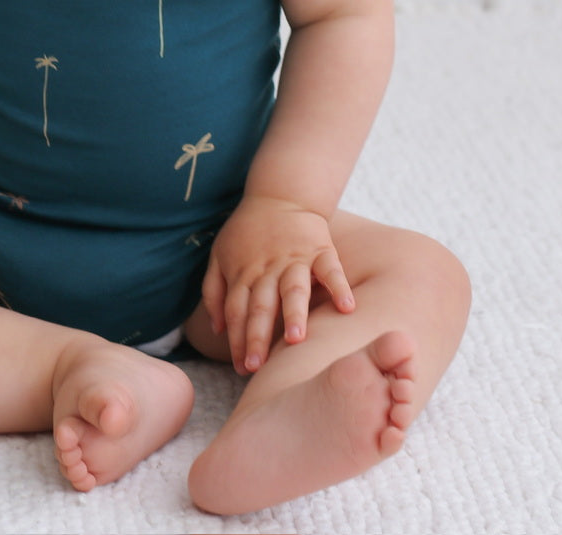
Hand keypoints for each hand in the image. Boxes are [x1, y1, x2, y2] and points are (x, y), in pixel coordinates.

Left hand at [201, 195, 354, 374]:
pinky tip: (347, 307)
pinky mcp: (320, 249)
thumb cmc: (248, 231)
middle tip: (257, 366)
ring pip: (293, 288)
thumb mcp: (219, 254)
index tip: (241, 368)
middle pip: (260, 305)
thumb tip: (216, 329)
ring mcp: (295, 259)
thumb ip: (214, 291)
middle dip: (257, 336)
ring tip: (296, 338)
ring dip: (293, 313)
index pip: (236, 310)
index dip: (237, 339)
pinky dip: (339, 286)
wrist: (281, 194)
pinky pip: (331, 269)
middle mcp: (267, 268)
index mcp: (243, 272)